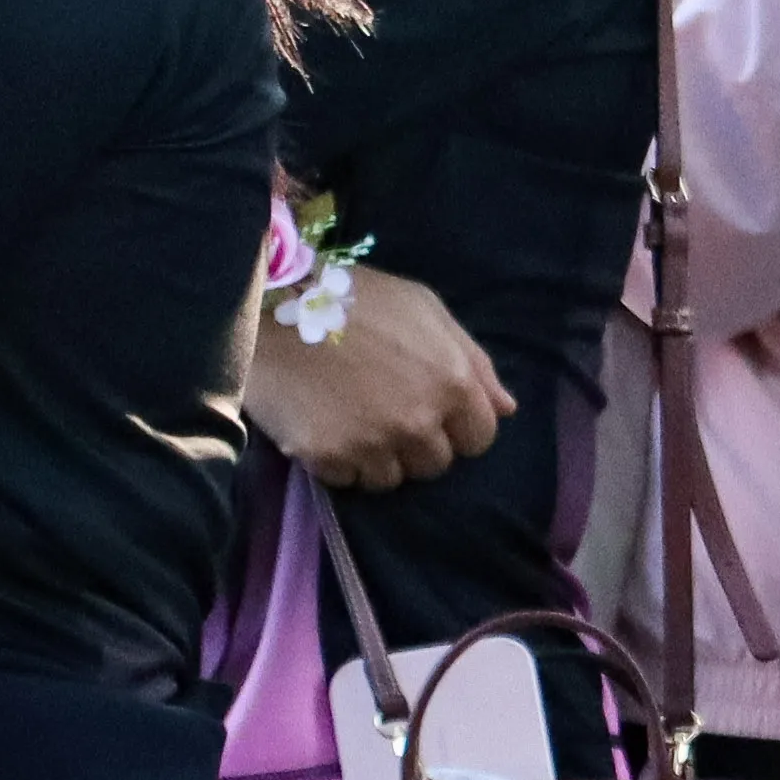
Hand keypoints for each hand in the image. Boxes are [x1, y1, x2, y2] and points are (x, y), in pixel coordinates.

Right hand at [246, 262, 507, 489]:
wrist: (273, 304)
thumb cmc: (357, 299)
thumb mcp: (425, 310)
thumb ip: (473, 362)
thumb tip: (506, 408)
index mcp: (453, 382)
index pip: (480, 438)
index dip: (457, 428)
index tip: (431, 414)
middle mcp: (419, 420)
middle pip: (435, 464)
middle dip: (417, 446)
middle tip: (385, 414)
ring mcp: (372, 442)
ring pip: (391, 479)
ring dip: (377, 458)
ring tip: (352, 421)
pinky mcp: (326, 457)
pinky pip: (346, 481)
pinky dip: (338, 464)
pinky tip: (323, 427)